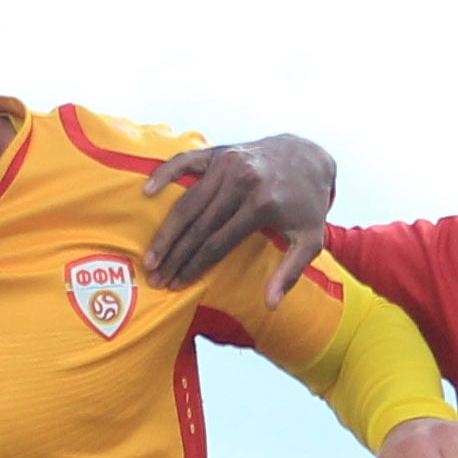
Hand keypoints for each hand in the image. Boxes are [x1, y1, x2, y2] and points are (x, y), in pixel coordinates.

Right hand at [141, 135, 336, 302]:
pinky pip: (184, 161)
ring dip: (166, 230)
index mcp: (262, 204)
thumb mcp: (310, 240)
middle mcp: (242, 181)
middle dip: (174, 255)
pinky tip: (147, 193)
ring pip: (188, 201)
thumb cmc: (306, 204)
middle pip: (198, 226)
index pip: (218, 243)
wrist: (308, 157)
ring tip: (150, 256)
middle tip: (155, 277)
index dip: (195, 267)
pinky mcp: (219, 151)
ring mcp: (228, 163)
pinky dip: (164, 174)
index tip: (177, 284)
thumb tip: (271, 305)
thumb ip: (291, 272)